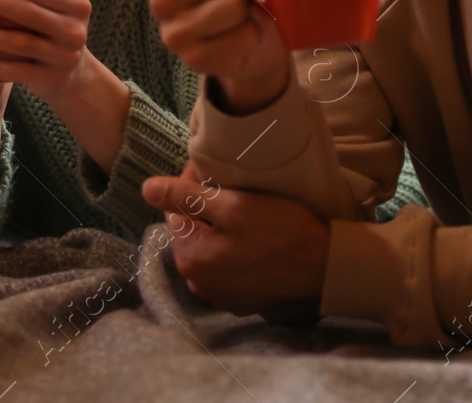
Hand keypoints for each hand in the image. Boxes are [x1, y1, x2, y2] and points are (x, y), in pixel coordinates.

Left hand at [142, 162, 330, 317]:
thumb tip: (146, 189)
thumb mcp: (233, 206)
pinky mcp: (241, 300)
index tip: (214, 171)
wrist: (325, 269)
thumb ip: (186, 197)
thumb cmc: (282, 233)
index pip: (176, 210)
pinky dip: (235, 251)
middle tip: (232, 187)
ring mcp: (220, 295)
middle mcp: (198, 282)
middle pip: (192, 232)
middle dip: (206, 209)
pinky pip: (227, 267)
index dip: (193, 186)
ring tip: (245, 210)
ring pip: (209, 250)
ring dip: (221, 231)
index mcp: (189, 257)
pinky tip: (255, 238)